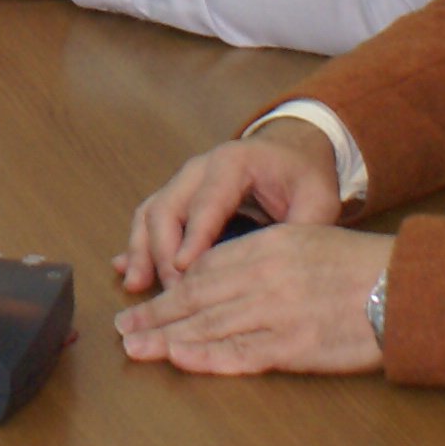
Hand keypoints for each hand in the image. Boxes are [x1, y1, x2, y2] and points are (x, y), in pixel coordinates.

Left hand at [111, 224, 392, 374]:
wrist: (405, 289)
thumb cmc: (360, 267)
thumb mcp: (307, 241)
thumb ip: (265, 255)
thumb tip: (221, 274)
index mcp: (268, 246)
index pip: (205, 267)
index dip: (171, 285)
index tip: (146, 297)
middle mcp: (266, 275)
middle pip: (197, 296)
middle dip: (156, 313)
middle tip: (123, 327)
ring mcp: (278, 311)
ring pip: (210, 324)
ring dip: (168, 338)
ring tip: (136, 347)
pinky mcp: (294, 346)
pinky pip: (241, 352)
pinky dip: (205, 356)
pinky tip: (180, 358)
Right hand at [117, 116, 345, 289]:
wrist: (290, 151)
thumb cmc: (303, 175)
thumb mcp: (318, 197)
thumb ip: (305, 229)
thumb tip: (286, 268)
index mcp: (234, 163)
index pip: (208, 201)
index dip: (194, 235)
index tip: (184, 268)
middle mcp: (199, 168)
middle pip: (168, 207)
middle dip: (163, 252)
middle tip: (174, 294)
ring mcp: (183, 182)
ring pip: (151, 213)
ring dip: (141, 250)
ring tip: (136, 286)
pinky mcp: (177, 197)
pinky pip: (149, 219)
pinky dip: (137, 246)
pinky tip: (126, 273)